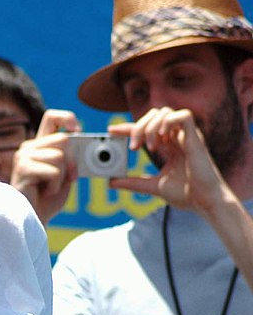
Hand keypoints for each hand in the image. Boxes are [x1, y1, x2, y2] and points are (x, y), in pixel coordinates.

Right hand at [11, 109, 78, 225]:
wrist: (34, 220)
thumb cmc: (48, 199)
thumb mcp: (66, 175)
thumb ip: (72, 158)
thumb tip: (82, 141)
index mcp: (39, 145)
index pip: (52, 117)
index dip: (67, 118)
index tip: (78, 131)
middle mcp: (28, 147)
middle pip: (63, 140)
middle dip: (70, 162)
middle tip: (61, 179)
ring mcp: (23, 157)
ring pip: (60, 156)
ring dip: (62, 177)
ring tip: (49, 188)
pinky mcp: (23, 169)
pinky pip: (54, 171)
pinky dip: (55, 186)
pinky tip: (44, 192)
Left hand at [109, 107, 231, 218]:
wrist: (204, 202)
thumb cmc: (186, 194)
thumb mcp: (153, 186)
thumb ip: (133, 182)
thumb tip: (111, 182)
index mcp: (169, 146)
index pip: (145, 128)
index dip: (127, 127)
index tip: (111, 131)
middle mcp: (177, 137)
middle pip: (153, 115)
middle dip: (138, 127)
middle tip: (133, 147)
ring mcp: (186, 136)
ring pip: (165, 112)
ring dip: (151, 126)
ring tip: (150, 147)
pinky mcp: (196, 137)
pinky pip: (184, 115)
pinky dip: (168, 122)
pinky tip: (161, 137)